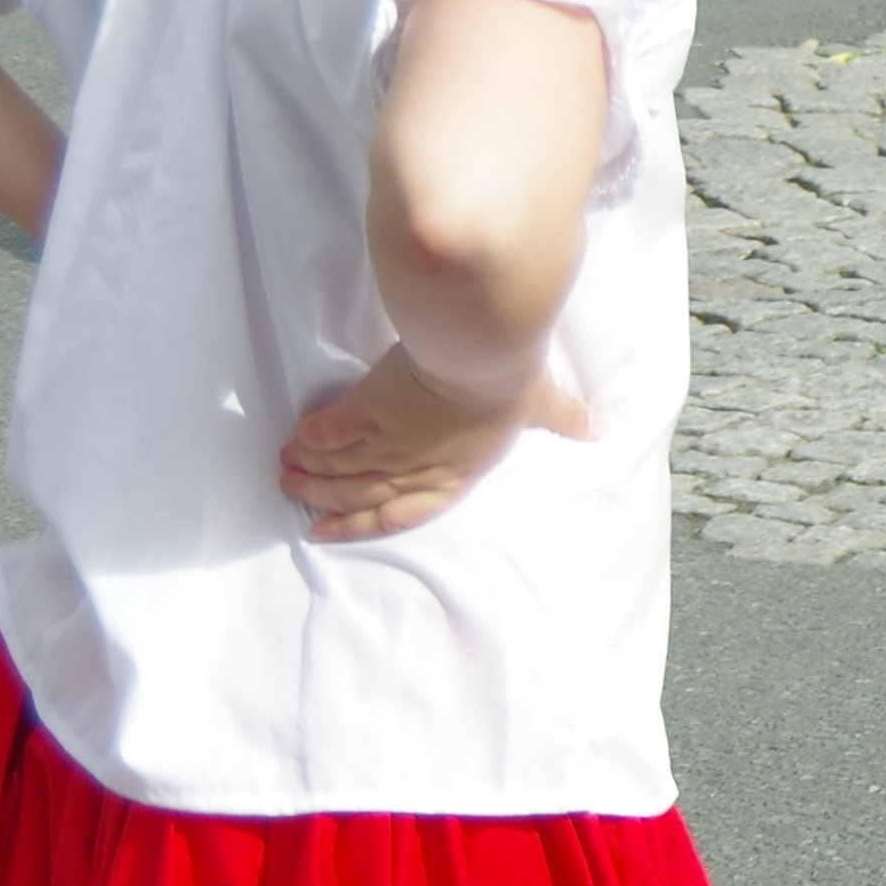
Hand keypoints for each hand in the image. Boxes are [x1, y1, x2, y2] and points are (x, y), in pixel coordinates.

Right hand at [276, 341, 588, 541]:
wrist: (479, 355)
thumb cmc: (512, 382)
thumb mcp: (542, 405)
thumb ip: (564, 419)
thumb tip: (599, 427)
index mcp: (455, 474)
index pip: (405, 510)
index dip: (365, 524)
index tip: (330, 530)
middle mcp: (416, 466)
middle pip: (360, 491)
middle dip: (325, 497)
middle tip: (295, 493)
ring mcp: (388, 441)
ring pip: (340, 465)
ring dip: (311, 471)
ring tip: (286, 469)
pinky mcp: (367, 410)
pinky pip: (332, 431)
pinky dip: (313, 438)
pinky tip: (296, 438)